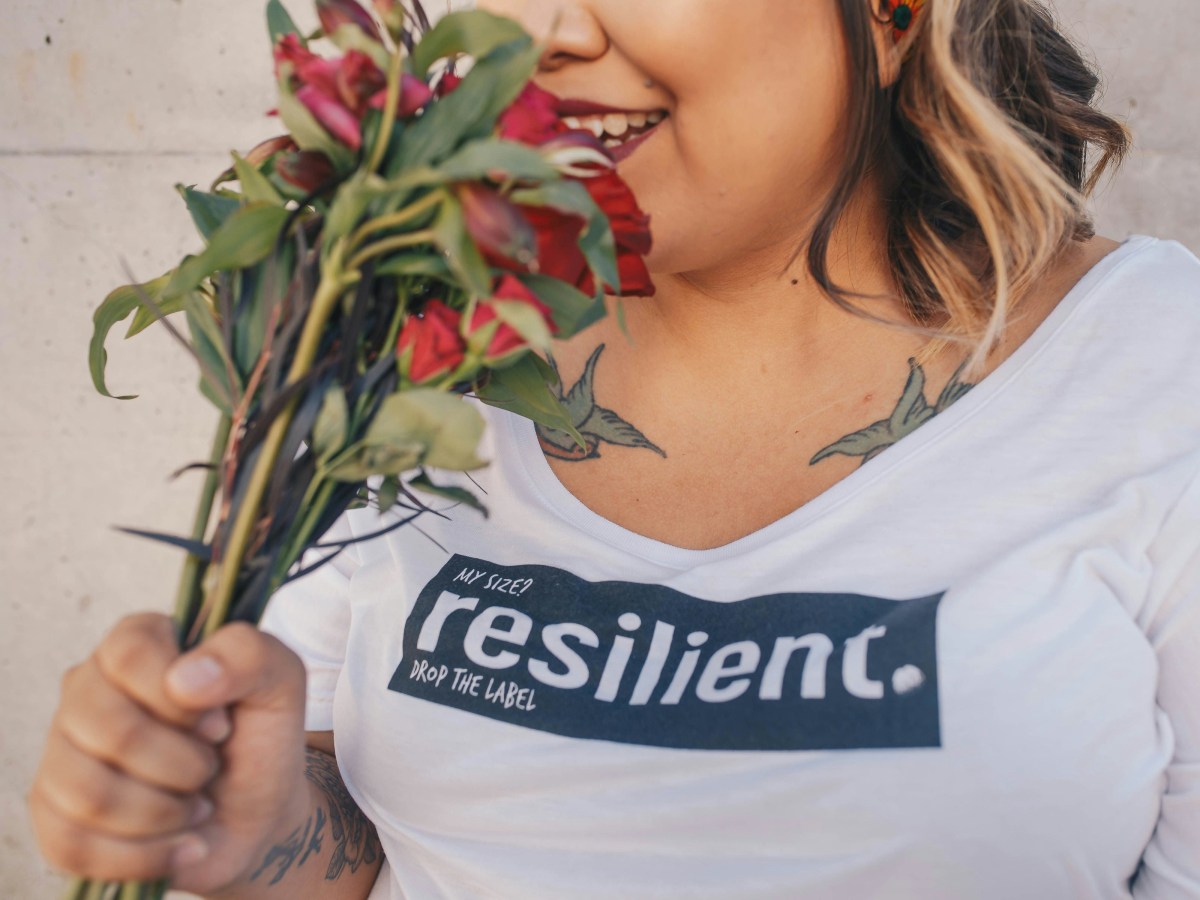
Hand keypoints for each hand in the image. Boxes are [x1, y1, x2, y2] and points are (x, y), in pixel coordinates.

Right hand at [30, 613, 310, 894]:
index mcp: (138, 643)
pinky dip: (145, 855)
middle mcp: (88, 689)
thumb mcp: (281, 683)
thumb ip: (249, 655)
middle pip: (109, 728)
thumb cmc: (260, 736)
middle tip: (210, 768)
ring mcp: (62, 752)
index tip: (221, 724)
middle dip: (180, 763)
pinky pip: (75, 845)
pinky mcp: (53, 814)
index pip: (129, 653)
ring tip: (197, 805)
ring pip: (89, 792)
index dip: (180, 699)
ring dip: (165, 812)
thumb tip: (185, 678)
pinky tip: (180, 843)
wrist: (254, 813)